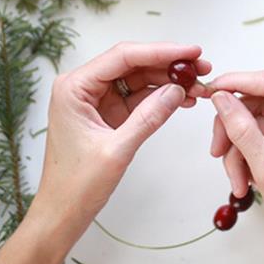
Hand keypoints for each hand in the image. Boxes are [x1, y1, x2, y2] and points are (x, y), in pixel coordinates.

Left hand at [32, 41, 210, 240]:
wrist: (62, 212)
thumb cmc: (75, 185)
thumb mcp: (116, 150)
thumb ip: (148, 117)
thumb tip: (176, 91)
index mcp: (74, 88)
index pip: (123, 57)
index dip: (161, 51)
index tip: (190, 51)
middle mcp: (82, 87)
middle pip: (133, 64)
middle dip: (169, 65)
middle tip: (202, 67)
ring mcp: (95, 100)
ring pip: (138, 80)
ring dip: (168, 81)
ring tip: (199, 86)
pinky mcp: (106, 114)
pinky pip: (137, 98)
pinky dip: (160, 98)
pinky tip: (183, 99)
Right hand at [209, 69, 263, 261]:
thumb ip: (241, 129)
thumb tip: (220, 97)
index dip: (237, 83)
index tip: (211, 89)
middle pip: (260, 103)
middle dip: (235, 130)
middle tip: (218, 152)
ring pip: (258, 118)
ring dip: (240, 147)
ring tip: (237, 178)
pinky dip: (250, 150)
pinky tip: (248, 174)